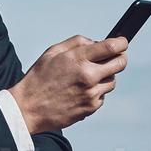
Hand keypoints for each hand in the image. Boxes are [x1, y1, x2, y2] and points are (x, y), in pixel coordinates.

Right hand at [10, 35, 127, 134]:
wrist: (28, 108)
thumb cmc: (39, 78)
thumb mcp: (53, 52)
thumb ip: (77, 43)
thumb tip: (96, 42)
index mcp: (78, 59)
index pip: (112, 47)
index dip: (121, 43)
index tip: (122, 42)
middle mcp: (88, 76)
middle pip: (120, 64)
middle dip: (120, 58)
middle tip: (116, 57)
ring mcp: (91, 94)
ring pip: (112, 81)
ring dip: (106, 76)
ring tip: (89, 76)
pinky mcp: (91, 108)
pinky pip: (102, 96)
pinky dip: (96, 92)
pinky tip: (81, 91)